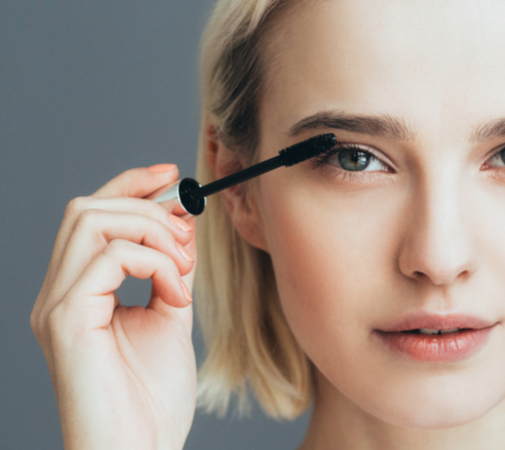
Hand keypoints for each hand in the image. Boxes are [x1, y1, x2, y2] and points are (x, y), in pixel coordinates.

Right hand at [31, 165, 196, 449]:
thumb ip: (170, 270)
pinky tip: (176, 296)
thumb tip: (180, 224)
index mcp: (81, 290)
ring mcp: (56, 305)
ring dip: (152, 233)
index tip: (173, 176)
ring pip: (91, 221)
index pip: (93, 215)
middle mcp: (59, 292)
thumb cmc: (153, 397)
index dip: (131, 185)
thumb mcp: (170, 317)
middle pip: (86, 208)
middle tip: (188, 234)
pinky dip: (154, 263)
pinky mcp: (65, 319)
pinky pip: (109, 257)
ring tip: (183, 270)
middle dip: (147, 207)